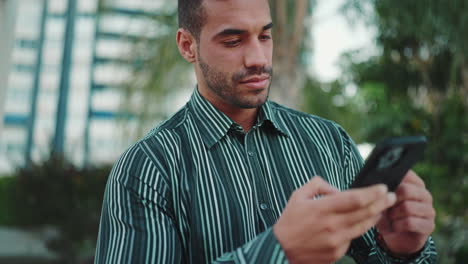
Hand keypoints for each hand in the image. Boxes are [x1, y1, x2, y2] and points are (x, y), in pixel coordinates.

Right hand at [273, 177, 395, 263]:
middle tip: (391, 196)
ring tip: (381, 208)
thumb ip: (318, 185)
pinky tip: (358, 224)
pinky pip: (352, 238)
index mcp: (322, 208)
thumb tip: (336, 189)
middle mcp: (332, 225)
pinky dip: (357, 230)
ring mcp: (336, 241)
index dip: (372, 193)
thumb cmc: (289, 221)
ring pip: (363, 227)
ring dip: (375, 216)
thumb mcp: (298, 196)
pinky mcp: (337, 253)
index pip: (355, 199)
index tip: (382, 187)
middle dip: (381, 203)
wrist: (281, 250)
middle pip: (365, 213)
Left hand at [376, 171, 435, 255]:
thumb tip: (376, 183)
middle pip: (406, 190)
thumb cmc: (387, 213)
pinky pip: (410, 222)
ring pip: (407, 207)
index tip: (383, 189)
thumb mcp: (382, 199)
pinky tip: (396, 227)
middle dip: (391, 200)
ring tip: (391, 218)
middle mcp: (425, 195)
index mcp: (415, 184)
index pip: (407, 174)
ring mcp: (429, 210)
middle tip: (387, 207)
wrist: (394, 236)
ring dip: (393, 215)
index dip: (392, 181)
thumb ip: (382, 189)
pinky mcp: (429, 225)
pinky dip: (398, 225)